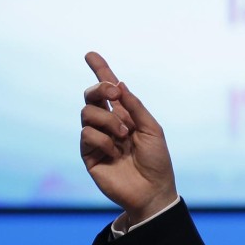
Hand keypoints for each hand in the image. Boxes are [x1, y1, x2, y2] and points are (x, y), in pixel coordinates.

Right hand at [80, 51, 177, 223]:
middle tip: (115, 94)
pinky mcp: (88, 154)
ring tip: (124, 136)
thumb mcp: (152, 129)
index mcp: (125, 115)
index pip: (108, 90)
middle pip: (92, 96)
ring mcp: (97, 138)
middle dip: (100, 88)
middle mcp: (108, 124)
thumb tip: (120, 83)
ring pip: (87, 113)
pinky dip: (103, 139)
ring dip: (108, 120)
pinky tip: (115, 152)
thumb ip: (135, 107)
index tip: (90, 54)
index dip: (100, 70)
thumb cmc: (157, 160)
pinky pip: (87, 134)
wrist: (152, 190)